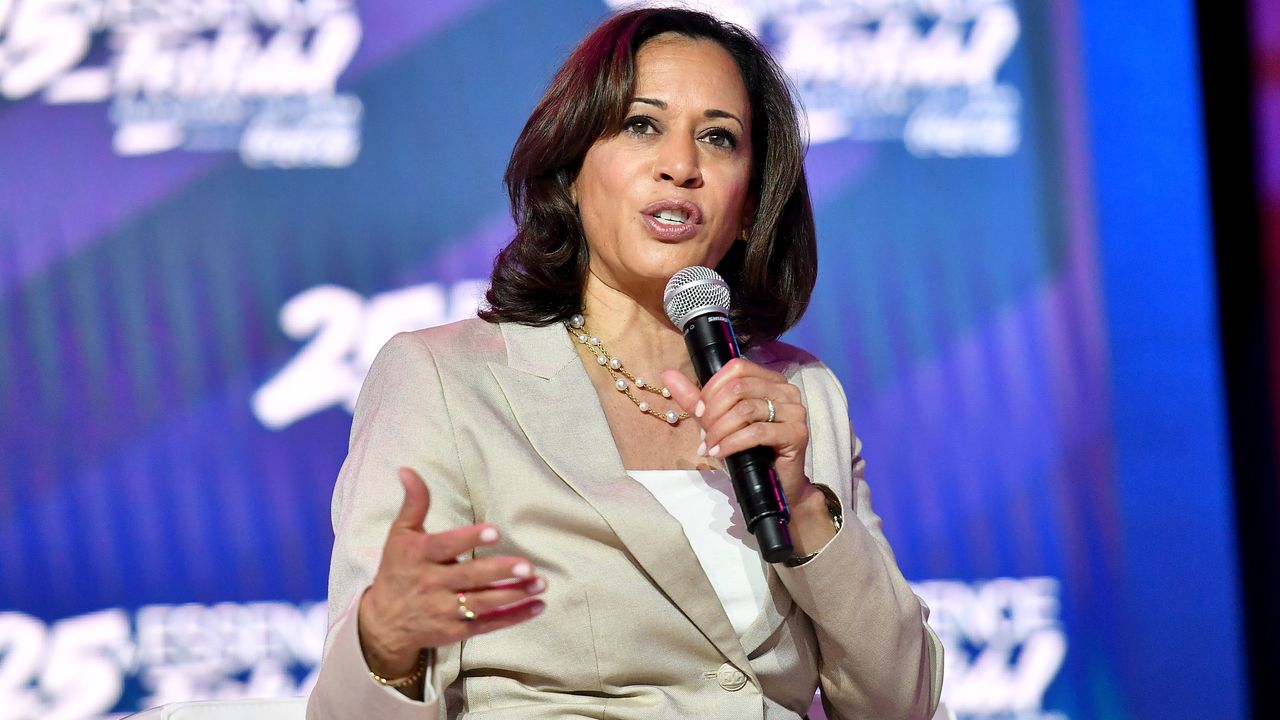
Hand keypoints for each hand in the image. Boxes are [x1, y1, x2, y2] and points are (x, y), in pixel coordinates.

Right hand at [358, 468, 545, 679]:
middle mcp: (431, 584)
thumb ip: (413, 503)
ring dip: (513, 595)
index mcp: (419, 556)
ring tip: (540, 583)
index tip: (495, 532)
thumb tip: (407, 469)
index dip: (469, 539)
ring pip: (482, 603)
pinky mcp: (454, 632)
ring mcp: (443, 611)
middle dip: (499, 572)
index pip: (445, 546)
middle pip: (469, 577)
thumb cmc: (397, 570)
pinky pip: (487, 625)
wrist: (382, 624)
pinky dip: (513, 618)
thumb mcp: (399, 535)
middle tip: (527, 565)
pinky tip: (537, 607)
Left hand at [663, 360, 833, 553]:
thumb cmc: (748, 451)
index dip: (712, 388)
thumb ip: (695, 399)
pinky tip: (720, 454)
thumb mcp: (717, 422)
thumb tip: (668, 375)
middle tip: (704, 435)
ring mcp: (795, 410)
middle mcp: (786, 389)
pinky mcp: (797, 434)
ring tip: (710, 447)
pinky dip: (732, 443)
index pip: (736, 368)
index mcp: (769, 379)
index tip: (699, 412)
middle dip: (713, 413)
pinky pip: (757, 432)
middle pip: (739, 387)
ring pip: (746, 409)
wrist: (776, 486)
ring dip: (720, 430)